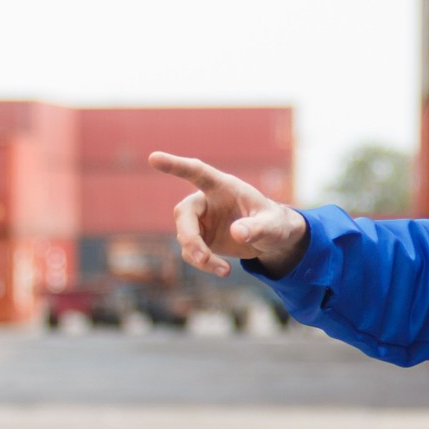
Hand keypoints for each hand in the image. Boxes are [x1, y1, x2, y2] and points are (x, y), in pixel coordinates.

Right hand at [149, 151, 307, 277]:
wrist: (272, 238)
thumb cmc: (275, 223)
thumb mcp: (273, 226)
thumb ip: (258, 227)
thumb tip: (237, 233)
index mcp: (224, 186)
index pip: (197, 172)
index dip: (176, 166)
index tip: (154, 158)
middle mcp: (207, 200)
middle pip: (184, 213)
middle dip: (189, 236)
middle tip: (202, 256)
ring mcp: (201, 220)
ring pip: (185, 237)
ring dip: (199, 256)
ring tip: (225, 270)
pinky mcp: (199, 238)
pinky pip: (190, 251)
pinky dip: (203, 263)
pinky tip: (223, 269)